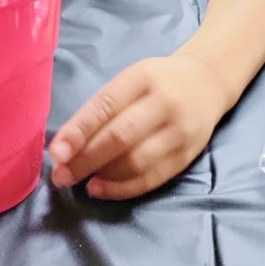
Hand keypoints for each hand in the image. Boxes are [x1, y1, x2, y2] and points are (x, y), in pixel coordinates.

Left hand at [49, 54, 227, 199]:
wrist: (208, 82)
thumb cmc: (158, 81)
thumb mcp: (133, 78)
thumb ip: (104, 106)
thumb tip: (67, 144)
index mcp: (143, 77)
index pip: (106, 106)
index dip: (79, 131)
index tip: (56, 153)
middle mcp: (164, 103)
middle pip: (120, 137)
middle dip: (85, 160)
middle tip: (60, 175)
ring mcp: (179, 131)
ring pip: (136, 162)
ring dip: (102, 176)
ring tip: (79, 182)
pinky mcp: (187, 155)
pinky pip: (152, 178)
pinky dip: (122, 188)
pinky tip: (101, 188)